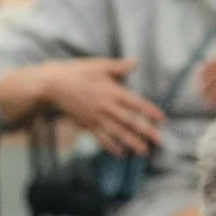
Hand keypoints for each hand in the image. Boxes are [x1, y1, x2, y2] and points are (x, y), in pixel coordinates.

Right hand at [41, 57, 163, 156]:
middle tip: (159, 141)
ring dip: (131, 143)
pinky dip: (110, 146)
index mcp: (112, 91)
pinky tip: (119, 153)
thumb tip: (136, 61)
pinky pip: (100, 137)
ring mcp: (96, 117)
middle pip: (130, 121)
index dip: (149, 111)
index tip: (162, 119)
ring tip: (143, 152)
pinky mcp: (86, 124)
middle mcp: (106, 107)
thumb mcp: (99, 66)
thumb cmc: (77, 72)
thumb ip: (119, 67)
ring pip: (117, 133)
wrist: (54, 86)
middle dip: (146, 132)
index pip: (136, 103)